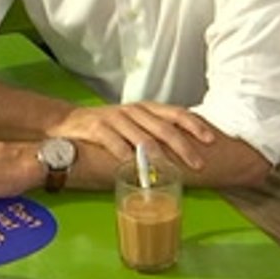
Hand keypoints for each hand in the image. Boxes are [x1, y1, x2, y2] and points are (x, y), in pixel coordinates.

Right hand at [49, 103, 215, 169]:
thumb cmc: (108, 127)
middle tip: (198, 164)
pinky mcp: (96, 127)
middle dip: (183, 147)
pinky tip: (131, 166)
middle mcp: (133, 111)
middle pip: (163, 128)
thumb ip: (154, 134)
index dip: (194, 125)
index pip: (176, 113)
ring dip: (156, 154)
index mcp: (146, 109)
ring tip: (169, 169)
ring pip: (140, 135)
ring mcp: (115, 118)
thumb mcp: (134, 126)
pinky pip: (112, 140)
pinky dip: (123, 153)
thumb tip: (185, 153)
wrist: (68, 122)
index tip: (211, 139)